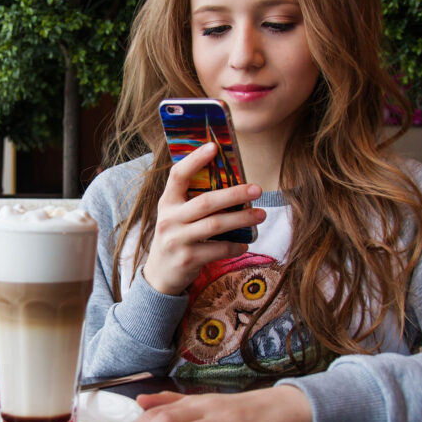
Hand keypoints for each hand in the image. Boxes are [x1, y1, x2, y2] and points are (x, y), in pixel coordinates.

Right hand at [142, 142, 264, 295]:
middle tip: (257, 189)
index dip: (195, 160)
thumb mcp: (176, 215)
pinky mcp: (188, 259)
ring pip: (216, 225)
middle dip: (234, 194)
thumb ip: (192, 200)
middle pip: (205, 202)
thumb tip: (231, 182)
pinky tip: (245, 244)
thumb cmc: (176, 237)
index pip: (177, 175)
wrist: (160, 275)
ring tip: (260, 215)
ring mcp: (177, 240)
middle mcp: (169, 219)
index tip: (214, 147)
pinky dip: (235, 246)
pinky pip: (218, 249)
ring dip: (242, 219)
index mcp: (167, 203)